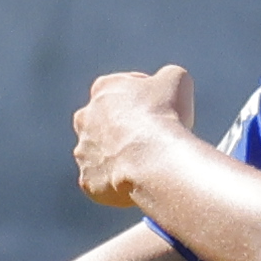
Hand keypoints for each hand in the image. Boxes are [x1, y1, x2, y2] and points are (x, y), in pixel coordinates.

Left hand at [71, 65, 206, 207]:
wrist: (154, 159)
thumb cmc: (166, 115)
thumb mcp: (177, 79)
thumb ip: (167, 77)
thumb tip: (165, 83)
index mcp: (103, 89)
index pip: (121, 87)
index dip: (144, 97)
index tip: (160, 108)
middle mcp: (85, 118)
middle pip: (104, 121)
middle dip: (123, 127)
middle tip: (149, 138)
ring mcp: (83, 151)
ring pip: (100, 153)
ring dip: (117, 156)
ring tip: (145, 164)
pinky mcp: (87, 180)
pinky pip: (101, 182)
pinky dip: (116, 184)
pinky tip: (137, 182)